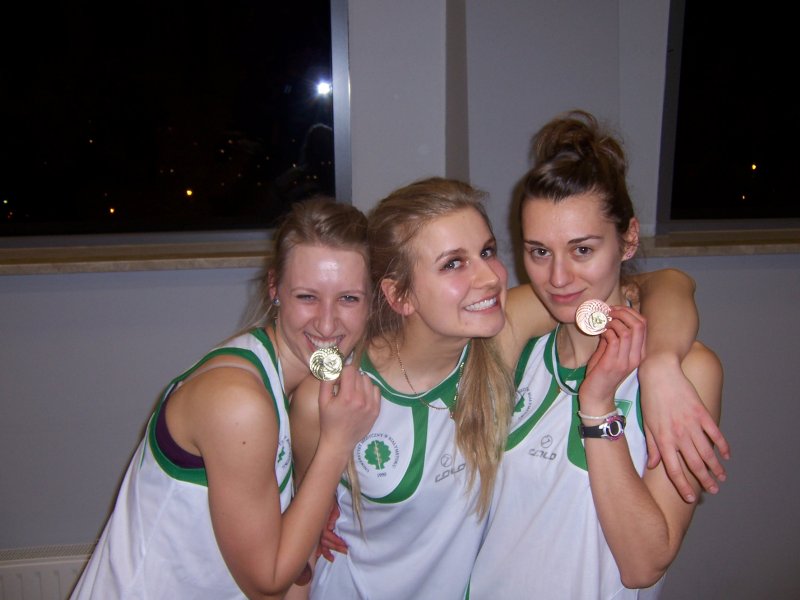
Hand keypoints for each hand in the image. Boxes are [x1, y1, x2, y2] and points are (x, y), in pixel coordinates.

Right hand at [315, 502, 347, 561]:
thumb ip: (332, 515)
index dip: (336, 541)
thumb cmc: (326, 498)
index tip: (345, 546)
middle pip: (325, 541)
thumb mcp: (331, 505)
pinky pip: (316, 540)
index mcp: (322, 522)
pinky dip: (318, 547)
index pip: (328, 536)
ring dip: (326, 551)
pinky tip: (319, 554)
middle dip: (335, 547)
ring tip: (332, 558)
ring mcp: (316, 528)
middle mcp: (318, 527)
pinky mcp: (317, 527)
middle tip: (345, 551)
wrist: (318, 493)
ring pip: (320, 542)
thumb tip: (331, 527)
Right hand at [317, 365, 379, 454]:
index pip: (350, 370)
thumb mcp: (322, 400)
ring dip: (360, 383)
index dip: (343, 372)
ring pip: (368, 381)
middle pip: (359, 374)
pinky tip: (361, 398)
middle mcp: (362, 399)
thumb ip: (327, 381)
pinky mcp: (377, 410)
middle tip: (344, 388)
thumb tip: (333, 367)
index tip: (339, 381)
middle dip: (351, 378)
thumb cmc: (329, 421)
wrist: (339, 442)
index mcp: (347, 397)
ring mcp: (371, 405)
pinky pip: (376, 390)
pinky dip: (369, 390)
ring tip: (353, 393)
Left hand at [580, 307, 645, 411]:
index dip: (630, 312)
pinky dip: (606, 331)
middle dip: (623, 312)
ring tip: (603, 321)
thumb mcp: (609, 353)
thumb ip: (611, 338)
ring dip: (613, 321)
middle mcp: (636, 356)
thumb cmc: (601, 374)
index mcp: (638, 353)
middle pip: (639, 325)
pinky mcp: (612, 364)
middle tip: (609, 311)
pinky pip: (614, 339)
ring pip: (627, 331)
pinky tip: (600, 332)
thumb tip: (607, 321)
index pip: (643, 325)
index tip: (615, 309)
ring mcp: (625, 361)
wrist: (596, 397)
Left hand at [638, 353, 729, 501]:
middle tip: (713, 491)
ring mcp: (692, 424)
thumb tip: (654, 465)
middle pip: (694, 464)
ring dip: (716, 467)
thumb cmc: (650, 399)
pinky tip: (727, 455)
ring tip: (722, 478)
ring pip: (707, 452)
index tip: (691, 498)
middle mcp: (678, 435)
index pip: (674, 470)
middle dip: (705, 480)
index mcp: (663, 439)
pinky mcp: (702, 413)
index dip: (683, 486)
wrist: (660, 373)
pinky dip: (723, 446)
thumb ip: (653, 446)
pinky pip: (715, 434)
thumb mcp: (647, 424)